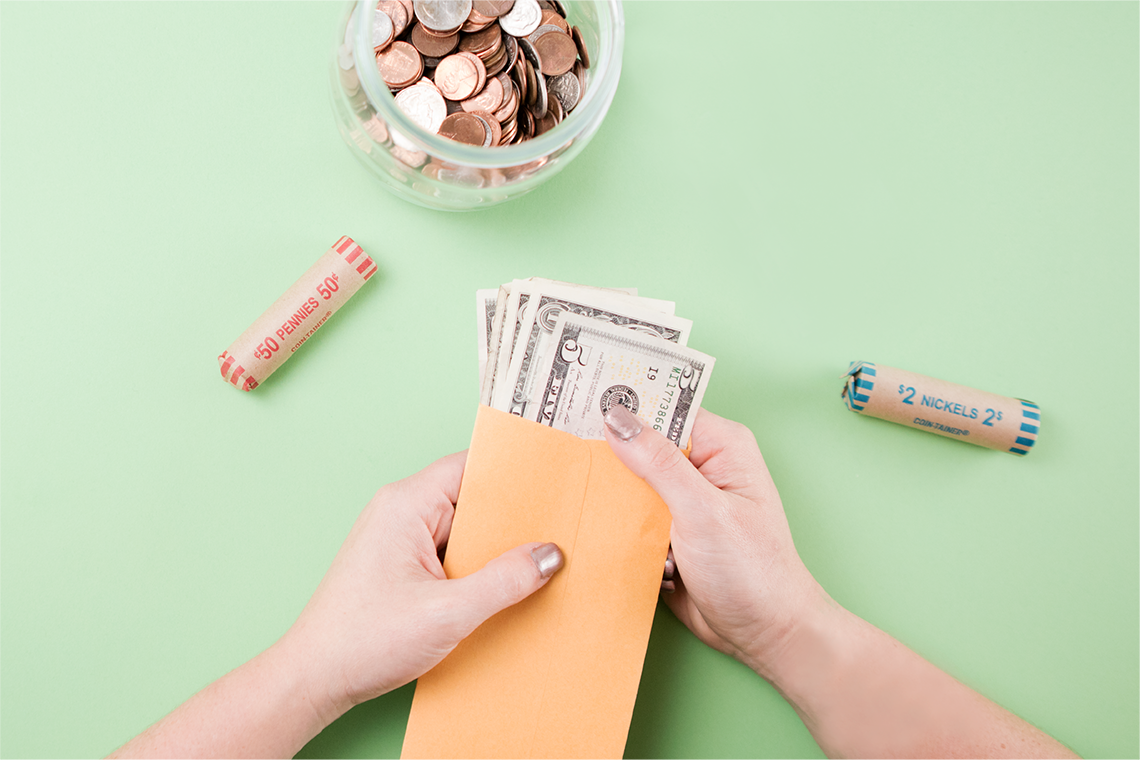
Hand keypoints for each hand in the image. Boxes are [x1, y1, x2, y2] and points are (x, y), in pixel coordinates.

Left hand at [276, 451, 563, 720]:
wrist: (315, 679)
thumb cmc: (363, 640)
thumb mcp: (449, 612)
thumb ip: (505, 581)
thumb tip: (550, 555)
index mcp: (406, 504)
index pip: (471, 466)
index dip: (514, 473)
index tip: (554, 481)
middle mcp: (401, 512)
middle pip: (471, 498)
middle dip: (511, 517)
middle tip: (555, 530)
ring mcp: (399, 539)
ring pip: (463, 529)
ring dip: (493, 549)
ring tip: (534, 563)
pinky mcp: (401, 566)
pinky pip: (450, 553)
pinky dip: (475, 567)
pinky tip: (500, 588)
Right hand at [603, 406, 824, 677]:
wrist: (763, 634)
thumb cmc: (753, 571)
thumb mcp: (703, 511)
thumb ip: (659, 463)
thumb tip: (618, 417)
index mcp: (721, 446)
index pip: (664, 408)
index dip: (624, 404)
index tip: (577, 401)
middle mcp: (702, 467)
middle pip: (641, 444)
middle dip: (610, 455)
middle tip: (566, 451)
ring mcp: (683, 501)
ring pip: (629, 483)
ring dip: (613, 498)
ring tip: (590, 500)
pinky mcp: (668, 532)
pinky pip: (629, 517)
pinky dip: (619, 527)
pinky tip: (611, 536)